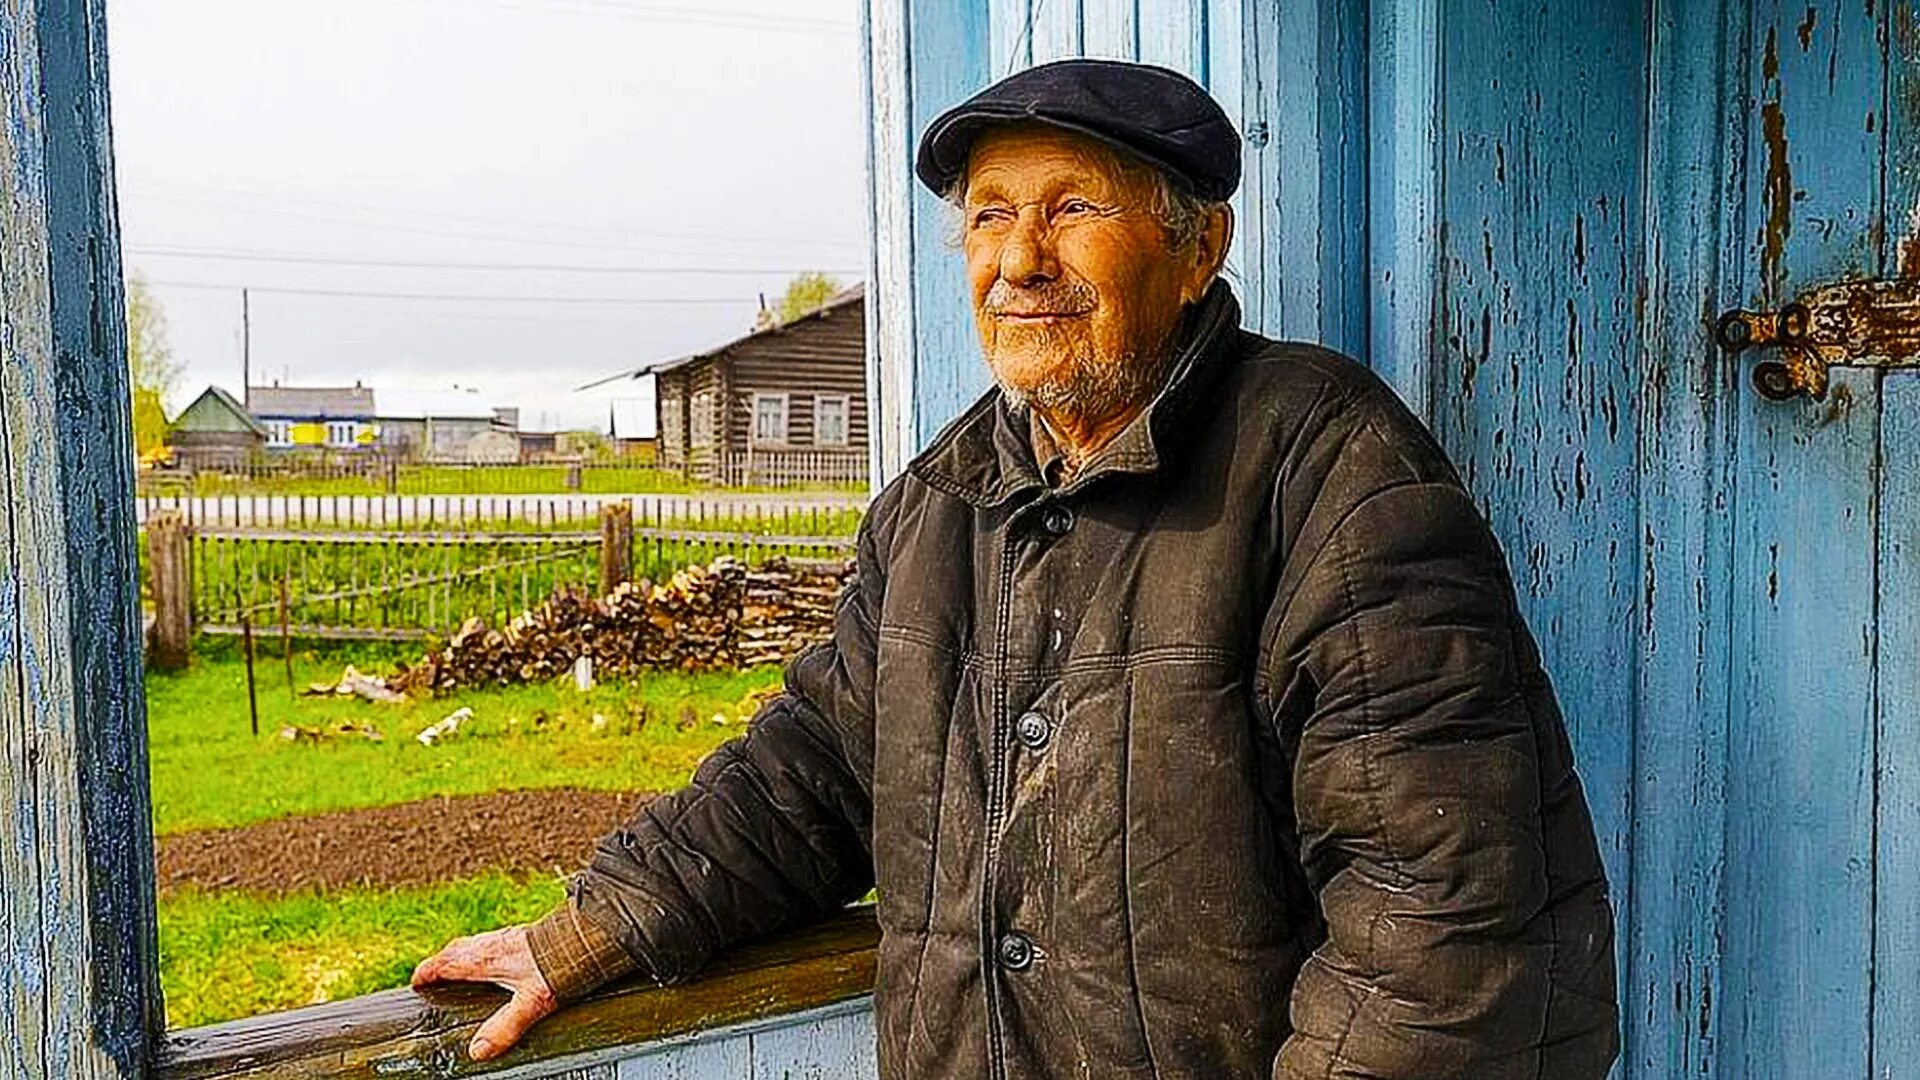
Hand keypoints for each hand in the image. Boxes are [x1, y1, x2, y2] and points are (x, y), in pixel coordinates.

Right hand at [411, 925, 557, 1061]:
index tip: (416, 982)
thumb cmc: (557, 965)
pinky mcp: (525, 935)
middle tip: (433, 975)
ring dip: (463, 955)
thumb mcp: (530, 1003)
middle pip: (457, 950)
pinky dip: (484, 952)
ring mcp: (509, 936)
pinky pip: (494, 942)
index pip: (445, 962)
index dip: (427, 972)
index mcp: (485, 957)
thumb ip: (504, 1028)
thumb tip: (478, 1051)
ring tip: (460, 969)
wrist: (584, 936)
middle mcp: (493, 943)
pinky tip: (497, 961)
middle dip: (442, 962)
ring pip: (476, 943)